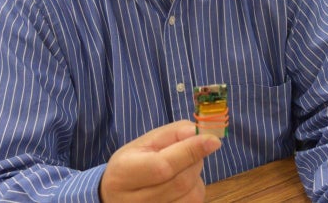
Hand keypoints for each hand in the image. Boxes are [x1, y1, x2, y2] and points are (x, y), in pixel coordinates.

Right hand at [100, 120, 221, 202]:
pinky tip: (181, 184)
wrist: (114, 197)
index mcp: (124, 174)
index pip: (163, 165)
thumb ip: (170, 134)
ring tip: (181, 167)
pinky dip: (194, 190)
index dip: (190, 152)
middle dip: (194, 160)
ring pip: (191, 196)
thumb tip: (196, 132)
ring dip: (196, 176)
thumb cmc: (130, 165)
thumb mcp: (142, 143)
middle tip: (193, 148)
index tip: (213, 140)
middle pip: (181, 182)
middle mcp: (135, 202)